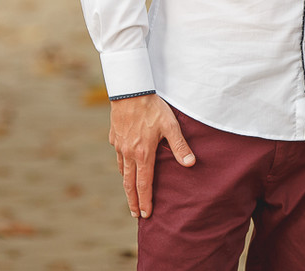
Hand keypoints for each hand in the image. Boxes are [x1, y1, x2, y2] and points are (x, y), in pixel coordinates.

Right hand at [109, 94, 194, 217]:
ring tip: (130, 195)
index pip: (144, 184)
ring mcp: (119, 146)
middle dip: (133, 200)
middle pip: (129, 183)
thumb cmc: (153, 108)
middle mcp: (128, 153)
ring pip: (121, 171)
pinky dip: (121, 167)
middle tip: (136, 214)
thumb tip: (190, 164)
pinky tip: (124, 168)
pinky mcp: (114, 137)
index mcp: (143, 154)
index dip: (145, 200)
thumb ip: (180, 146)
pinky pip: (117, 157)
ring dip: (126, 186)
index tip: (146, 214)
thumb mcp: (170, 126)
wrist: (130, 91)